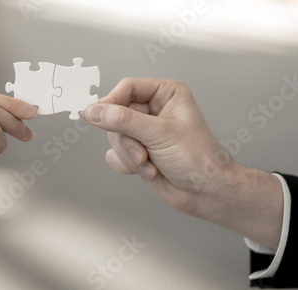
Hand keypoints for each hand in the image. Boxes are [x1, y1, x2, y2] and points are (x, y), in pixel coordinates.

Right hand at [83, 78, 230, 213]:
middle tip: (143, 152)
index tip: (98, 116)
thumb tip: (94, 111)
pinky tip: (148, 169)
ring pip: (115, 137)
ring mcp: (144, 132)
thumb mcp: (159, 134)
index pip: (127, 88)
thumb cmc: (198, 159)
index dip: (112, 102)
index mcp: (166, 94)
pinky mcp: (137, 150)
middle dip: (128, 139)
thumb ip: (123, 121)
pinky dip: (128, 164)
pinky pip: (115, 153)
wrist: (204, 192)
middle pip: (117, 115)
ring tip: (150, 163)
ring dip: (130, 154)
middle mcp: (154, 110)